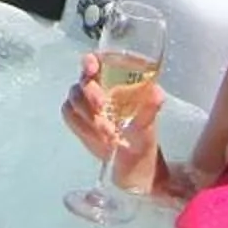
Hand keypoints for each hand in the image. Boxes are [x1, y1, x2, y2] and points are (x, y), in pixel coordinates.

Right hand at [61, 51, 163, 187]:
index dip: (90, 62)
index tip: (93, 68)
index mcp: (115, 82)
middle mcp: (98, 89)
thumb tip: (157, 92)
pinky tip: (97, 137)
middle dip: (91, 94)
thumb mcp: (148, 124)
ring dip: (88, 116)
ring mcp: (85, 106)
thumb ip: (150, 108)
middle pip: (82, 82)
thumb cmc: (143, 139)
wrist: (133, 166)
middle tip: (103, 107)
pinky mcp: (78, 121)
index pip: (96, 62)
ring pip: (74, 100)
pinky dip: (81, 126)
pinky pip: (70, 116)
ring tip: (108, 133)